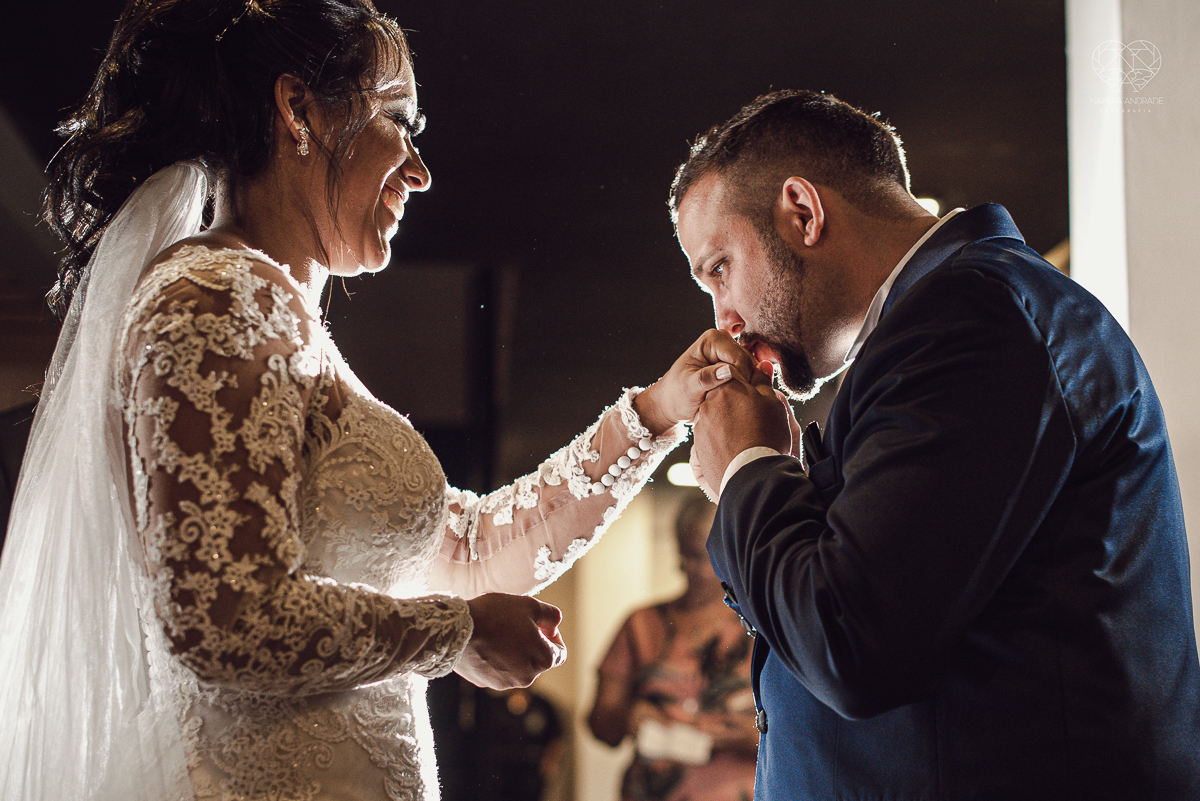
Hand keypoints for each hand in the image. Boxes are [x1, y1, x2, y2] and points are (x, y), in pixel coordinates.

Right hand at [455, 593, 566, 689]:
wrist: (457, 630)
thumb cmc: (496, 614)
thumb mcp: (529, 605)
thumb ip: (550, 615)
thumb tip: (555, 622)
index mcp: (543, 660)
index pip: (559, 652)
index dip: (552, 635)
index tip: (539, 623)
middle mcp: (527, 677)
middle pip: (537, 659)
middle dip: (531, 642)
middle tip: (516, 623)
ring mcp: (505, 683)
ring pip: (517, 665)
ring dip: (514, 650)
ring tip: (498, 631)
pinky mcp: (486, 683)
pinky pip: (498, 669)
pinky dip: (496, 658)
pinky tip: (485, 642)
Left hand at [633, 330, 758, 434]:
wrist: (672, 402)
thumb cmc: (676, 395)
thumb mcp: (688, 389)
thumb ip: (706, 379)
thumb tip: (728, 371)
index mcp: (712, 340)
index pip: (740, 358)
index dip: (741, 379)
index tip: (732, 397)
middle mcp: (724, 341)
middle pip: (750, 363)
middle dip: (744, 383)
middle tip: (732, 401)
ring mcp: (731, 352)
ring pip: (753, 371)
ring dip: (746, 387)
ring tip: (732, 401)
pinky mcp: (735, 364)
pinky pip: (751, 376)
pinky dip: (746, 388)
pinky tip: (735, 399)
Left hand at [692, 366, 792, 495]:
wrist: (750, 474)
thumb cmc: (766, 435)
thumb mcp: (772, 402)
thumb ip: (762, 381)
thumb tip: (761, 364)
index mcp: (726, 386)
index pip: (736, 371)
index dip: (749, 379)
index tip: (758, 390)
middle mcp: (709, 402)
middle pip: (724, 393)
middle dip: (738, 399)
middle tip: (755, 413)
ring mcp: (702, 423)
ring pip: (718, 414)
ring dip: (730, 418)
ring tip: (747, 432)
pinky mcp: (699, 443)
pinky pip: (712, 433)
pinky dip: (723, 435)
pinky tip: (736, 444)